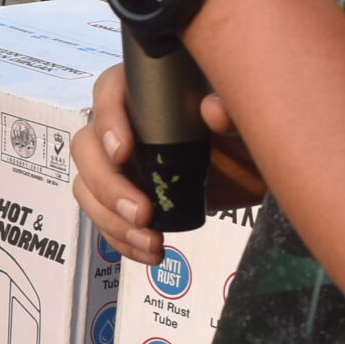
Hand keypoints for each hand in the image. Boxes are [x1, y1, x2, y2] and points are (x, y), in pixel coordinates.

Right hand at [69, 63, 265, 262]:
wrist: (257, 174)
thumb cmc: (248, 137)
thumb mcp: (250, 123)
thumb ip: (234, 114)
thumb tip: (212, 110)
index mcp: (147, 92)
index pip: (108, 91)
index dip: (107, 120)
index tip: (123, 152)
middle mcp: (124, 124)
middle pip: (87, 147)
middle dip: (107, 185)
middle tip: (142, 213)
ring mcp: (119, 163)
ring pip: (87, 185)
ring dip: (110, 218)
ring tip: (150, 240)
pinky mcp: (124, 196)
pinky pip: (102, 216)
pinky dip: (119, 238)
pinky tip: (148, 252)